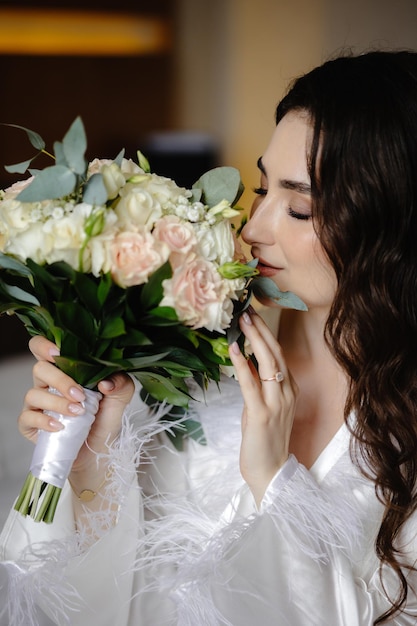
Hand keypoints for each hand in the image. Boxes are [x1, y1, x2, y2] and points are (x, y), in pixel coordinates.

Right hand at [19, 336, 134, 475]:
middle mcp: (47, 383)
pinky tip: (60, 427)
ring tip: (78, 413)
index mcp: (65, 369)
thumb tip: (106, 381)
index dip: (44, 344)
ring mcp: (37, 404)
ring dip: (57, 403)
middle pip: (39, 368)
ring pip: (33, 393)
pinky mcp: (31, 425)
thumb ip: (120, 383)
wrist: (100, 452)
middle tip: (80, 395)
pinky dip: (43, 422)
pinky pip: (26, 418)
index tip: (59, 352)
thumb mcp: (120, 399)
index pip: (43, 348)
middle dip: (60, 380)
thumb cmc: (105, 419)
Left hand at [228, 308, 297, 506]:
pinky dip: (243, 364)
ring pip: (269, 363)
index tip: (254, 316)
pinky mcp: (261, 414)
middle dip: (261, 330)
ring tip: (243, 320)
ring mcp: (276, 403)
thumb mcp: (262, 406)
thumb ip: (257, 384)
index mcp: (289, 390)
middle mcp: (287, 393)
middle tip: (247, 310)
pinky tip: (235, 349)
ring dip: (255, 339)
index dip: (267, 334)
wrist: (270, 472)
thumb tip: (245, 362)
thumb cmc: (264, 439)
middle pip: (276, 354)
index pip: (279, 355)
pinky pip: (251, 384)